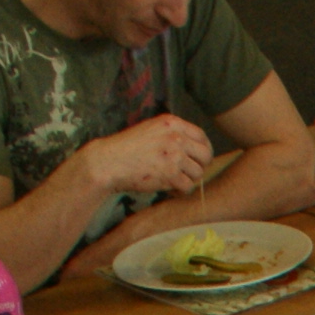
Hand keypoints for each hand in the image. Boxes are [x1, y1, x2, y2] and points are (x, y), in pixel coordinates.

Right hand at [81, 114, 213, 201]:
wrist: (109, 161)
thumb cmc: (128, 148)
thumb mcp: (151, 130)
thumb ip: (173, 134)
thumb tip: (197, 147)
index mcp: (172, 123)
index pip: (202, 137)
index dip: (203, 150)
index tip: (197, 159)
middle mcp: (176, 137)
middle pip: (206, 155)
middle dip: (199, 166)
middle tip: (187, 173)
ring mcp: (174, 155)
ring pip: (198, 173)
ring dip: (187, 179)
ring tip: (173, 180)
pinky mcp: (170, 174)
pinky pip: (188, 187)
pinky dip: (179, 191)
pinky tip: (169, 189)